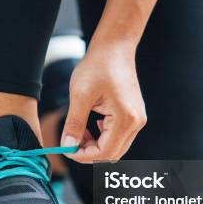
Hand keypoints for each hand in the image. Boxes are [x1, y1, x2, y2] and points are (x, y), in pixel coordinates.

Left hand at [61, 43, 146, 162]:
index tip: (65, 149)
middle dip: (89, 152)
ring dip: (95, 145)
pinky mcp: (134, 116)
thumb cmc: (97, 67)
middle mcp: (136, 122)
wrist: (114, 48)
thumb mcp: (80, 96)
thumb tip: (67, 146)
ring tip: (78, 131)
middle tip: (70, 142)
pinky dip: (102, 137)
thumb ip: (74, 124)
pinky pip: (118, 137)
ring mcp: (137, 119)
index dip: (83, 155)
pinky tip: (90, 125)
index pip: (104, 152)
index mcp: (125, 119)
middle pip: (112, 154)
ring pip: (115, 147)